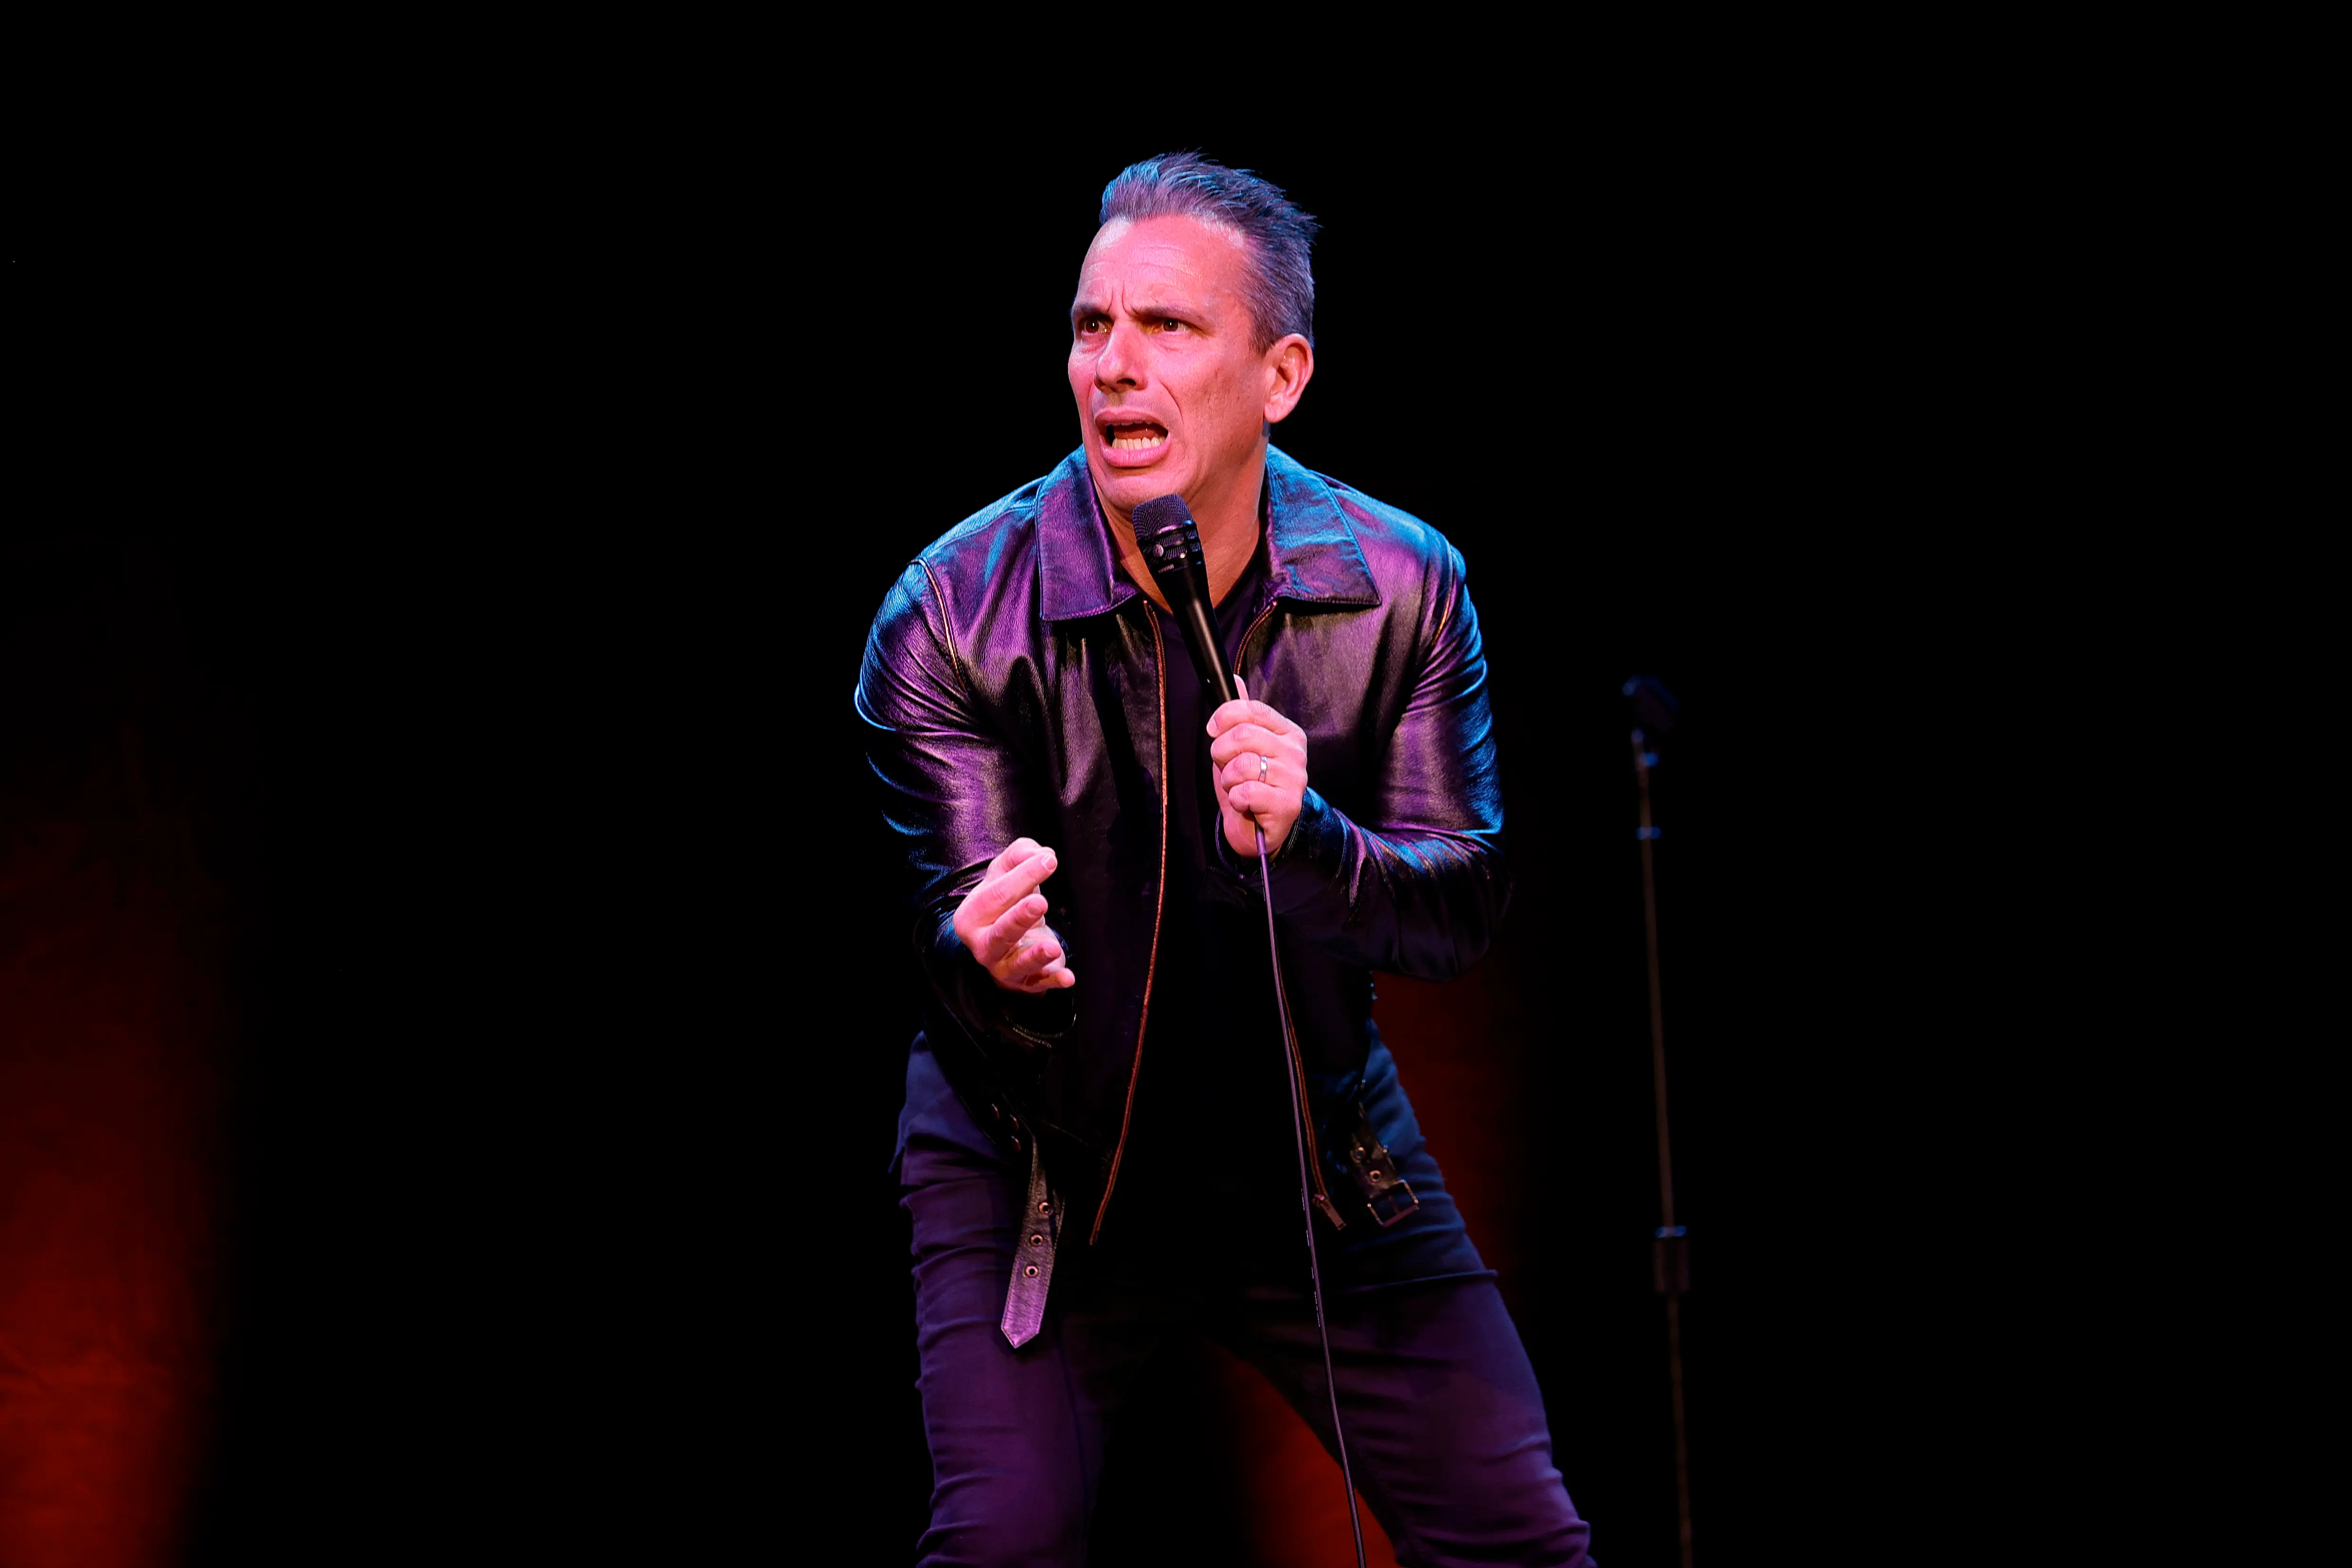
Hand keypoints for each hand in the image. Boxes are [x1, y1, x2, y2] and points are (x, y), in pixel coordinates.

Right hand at [953, 838, 1075, 993]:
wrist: (1006, 940)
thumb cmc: (1005, 902)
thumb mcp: (1005, 873)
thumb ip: (1019, 855)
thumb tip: (1042, 853)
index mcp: (972, 916)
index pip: (996, 896)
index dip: (1022, 878)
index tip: (1048, 861)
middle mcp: (983, 945)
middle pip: (1001, 932)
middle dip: (1019, 918)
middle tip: (1040, 903)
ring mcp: (1003, 967)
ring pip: (1018, 963)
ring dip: (1036, 955)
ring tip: (1053, 947)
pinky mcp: (1026, 982)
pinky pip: (1040, 982)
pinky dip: (1053, 980)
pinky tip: (1068, 977)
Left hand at [1207, 677, 1308, 858]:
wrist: (1257, 829)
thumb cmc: (1249, 785)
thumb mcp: (1240, 747)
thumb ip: (1240, 715)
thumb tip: (1235, 680)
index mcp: (1287, 732)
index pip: (1253, 710)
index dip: (1225, 717)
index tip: (1213, 730)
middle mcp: (1295, 753)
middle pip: (1244, 735)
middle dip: (1221, 753)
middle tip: (1226, 767)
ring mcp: (1294, 779)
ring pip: (1243, 765)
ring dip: (1229, 780)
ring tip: (1237, 787)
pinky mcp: (1288, 805)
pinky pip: (1247, 791)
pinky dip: (1236, 798)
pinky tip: (1244, 803)